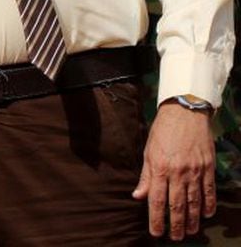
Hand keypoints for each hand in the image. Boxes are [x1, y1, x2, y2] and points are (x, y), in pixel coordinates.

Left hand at [133, 100, 215, 240]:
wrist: (185, 113)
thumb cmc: (163, 131)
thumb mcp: (148, 151)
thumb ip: (146, 175)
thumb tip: (138, 196)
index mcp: (160, 167)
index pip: (156, 199)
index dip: (156, 218)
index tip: (156, 232)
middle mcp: (178, 172)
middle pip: (177, 205)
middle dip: (176, 225)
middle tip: (175, 238)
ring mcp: (195, 171)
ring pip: (194, 202)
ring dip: (192, 220)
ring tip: (190, 232)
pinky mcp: (207, 168)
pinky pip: (209, 191)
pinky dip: (208, 205)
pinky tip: (205, 215)